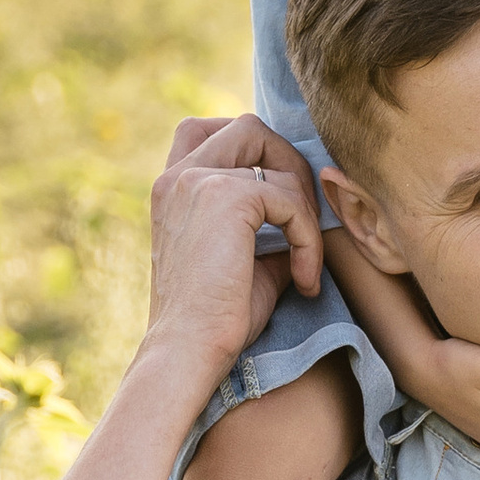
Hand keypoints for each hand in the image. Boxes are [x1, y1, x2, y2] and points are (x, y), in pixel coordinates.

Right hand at [145, 117, 325, 380]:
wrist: (188, 352)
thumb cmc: (214, 320)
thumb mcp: (241, 259)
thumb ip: (265, 225)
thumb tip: (309, 211)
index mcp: (171, 188)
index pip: (205, 130)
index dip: (250, 147)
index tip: (278, 196)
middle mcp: (178, 176)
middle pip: (247, 127)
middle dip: (289, 163)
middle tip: (305, 219)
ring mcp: (198, 181)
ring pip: (274, 157)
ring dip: (304, 206)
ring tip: (306, 258)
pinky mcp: (226, 196)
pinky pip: (290, 200)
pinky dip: (308, 238)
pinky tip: (304, 279)